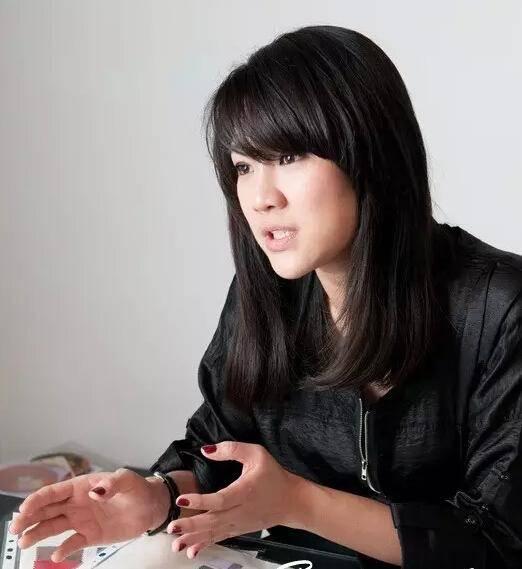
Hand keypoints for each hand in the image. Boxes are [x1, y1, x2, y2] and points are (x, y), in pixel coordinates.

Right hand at [8, 468, 163, 562]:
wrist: (150, 507)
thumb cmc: (137, 489)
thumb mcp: (128, 481)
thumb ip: (112, 483)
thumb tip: (95, 490)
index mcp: (82, 486)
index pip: (54, 492)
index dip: (37, 500)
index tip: (24, 509)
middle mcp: (76, 503)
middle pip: (47, 510)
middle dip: (29, 518)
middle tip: (15, 528)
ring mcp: (81, 520)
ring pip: (53, 527)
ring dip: (37, 534)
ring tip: (24, 542)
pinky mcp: (90, 536)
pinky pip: (72, 543)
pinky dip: (64, 549)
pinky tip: (58, 555)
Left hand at [165, 442, 302, 559]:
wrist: (291, 500)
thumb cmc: (273, 475)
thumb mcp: (256, 453)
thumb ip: (232, 449)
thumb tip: (206, 450)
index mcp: (244, 491)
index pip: (220, 499)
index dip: (200, 501)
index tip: (182, 499)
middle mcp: (241, 511)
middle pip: (213, 520)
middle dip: (191, 525)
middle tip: (172, 526)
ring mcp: (239, 523)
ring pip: (214, 532)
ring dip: (194, 538)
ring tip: (175, 544)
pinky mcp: (239, 529)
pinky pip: (220, 538)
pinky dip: (205, 544)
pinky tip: (192, 551)